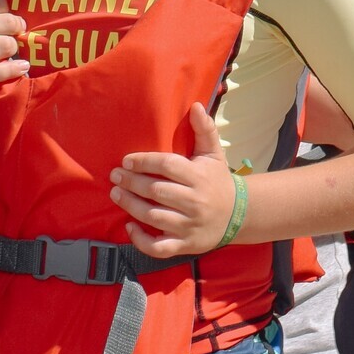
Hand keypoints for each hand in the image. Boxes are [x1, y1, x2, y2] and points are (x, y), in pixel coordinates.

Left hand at [110, 102, 239, 257]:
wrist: (238, 215)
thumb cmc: (218, 180)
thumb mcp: (214, 154)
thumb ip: (205, 130)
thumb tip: (195, 106)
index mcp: (199, 176)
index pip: (168, 166)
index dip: (145, 162)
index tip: (127, 160)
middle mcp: (194, 201)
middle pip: (157, 191)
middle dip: (132, 183)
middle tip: (115, 176)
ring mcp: (189, 225)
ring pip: (154, 217)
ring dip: (131, 206)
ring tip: (116, 194)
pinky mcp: (185, 244)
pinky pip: (159, 247)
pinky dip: (141, 240)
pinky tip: (129, 227)